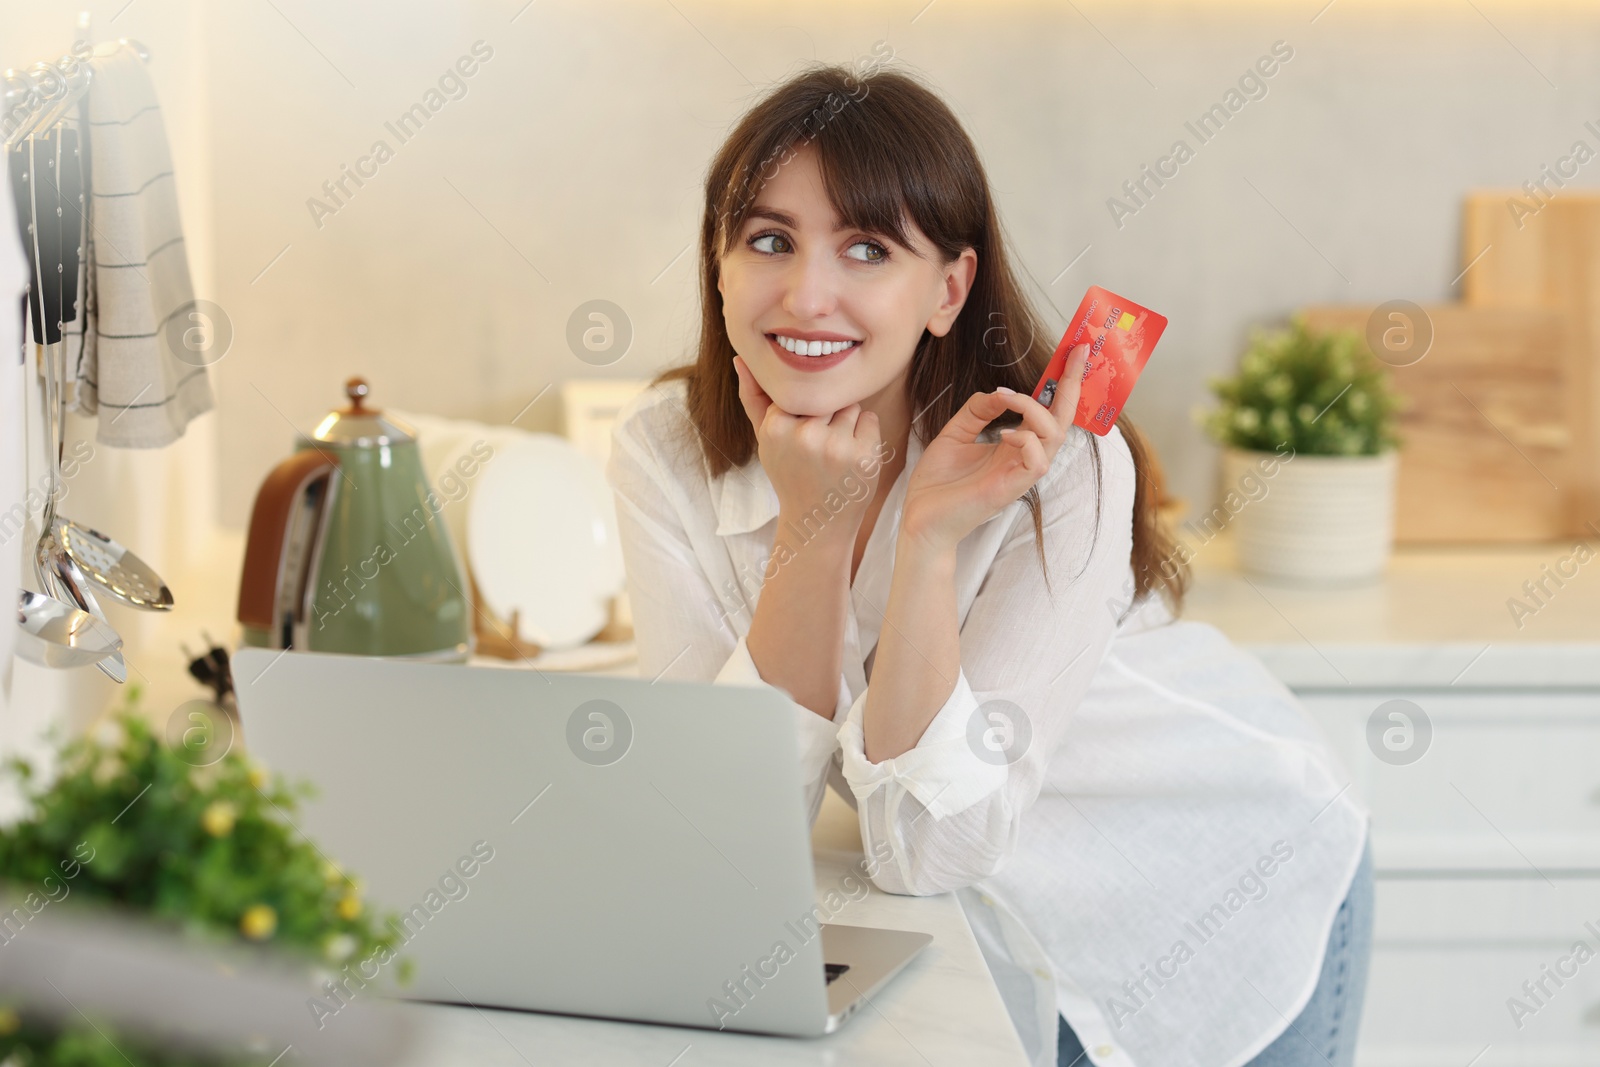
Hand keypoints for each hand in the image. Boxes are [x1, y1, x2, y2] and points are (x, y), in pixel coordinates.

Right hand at [731, 356, 883, 543]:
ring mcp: (837, 446)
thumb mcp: (766, 439)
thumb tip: (742, 359)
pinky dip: (866, 435)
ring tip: (834, 453)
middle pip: (826, 395)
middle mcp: (805, 435)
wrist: (817, 521)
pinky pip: (870, 419)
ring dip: (847, 424)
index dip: (804, 411)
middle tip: (818, 448)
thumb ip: (753, 398)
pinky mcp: (864, 456)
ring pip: (850, 405)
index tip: (799, 437)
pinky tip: (851, 459)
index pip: (801, 391)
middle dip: (826, 415)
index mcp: (776, 428)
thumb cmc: (791, 474)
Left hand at [902, 345, 1089, 552]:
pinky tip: (1003, 434)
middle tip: (1077, 352)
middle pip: (1063, 420)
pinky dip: (1025, 439)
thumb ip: (978, 410)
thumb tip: (1000, 391)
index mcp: (1014, 446)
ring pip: (1054, 436)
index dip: (1063, 384)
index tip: (1073, 353)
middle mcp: (1022, 458)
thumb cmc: (938, 483)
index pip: (1048, 411)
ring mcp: (1019, 474)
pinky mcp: (1011, 489)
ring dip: (1035, 409)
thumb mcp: (955, 433)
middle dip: (1073, 384)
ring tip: (1007, 398)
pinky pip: (1037, 461)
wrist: (919, 520)